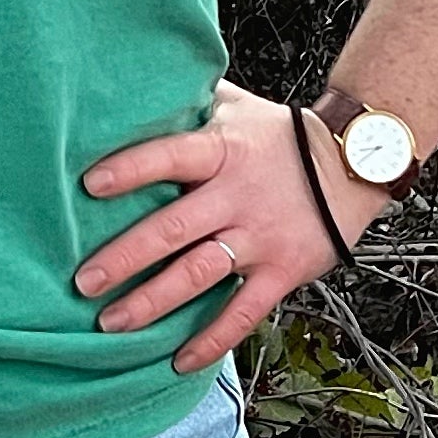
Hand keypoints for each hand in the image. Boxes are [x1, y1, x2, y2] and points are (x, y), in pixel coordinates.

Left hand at [72, 79, 388, 372]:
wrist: (354, 164)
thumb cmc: (282, 135)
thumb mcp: (237, 106)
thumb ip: (191, 97)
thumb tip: (141, 77)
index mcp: (222, 150)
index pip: (170, 155)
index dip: (131, 169)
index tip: (88, 184)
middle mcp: (237, 196)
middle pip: (173, 228)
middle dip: (124, 257)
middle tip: (82, 281)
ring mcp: (259, 238)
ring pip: (199, 274)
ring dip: (153, 302)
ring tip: (111, 322)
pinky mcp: (281, 271)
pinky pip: (243, 313)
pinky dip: (212, 340)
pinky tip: (179, 360)